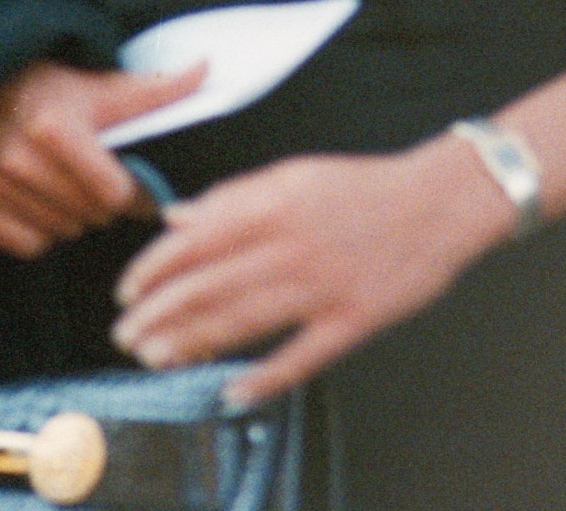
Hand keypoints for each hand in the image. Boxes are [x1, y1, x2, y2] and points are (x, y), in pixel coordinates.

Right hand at [0, 59, 203, 258]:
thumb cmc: (49, 88)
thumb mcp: (102, 87)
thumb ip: (157, 88)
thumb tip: (207, 68)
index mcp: (55, 129)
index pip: (115, 194)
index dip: (129, 188)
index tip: (127, 178)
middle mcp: (18, 159)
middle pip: (91, 215)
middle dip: (99, 200)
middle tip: (88, 174)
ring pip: (62, 233)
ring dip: (70, 215)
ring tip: (61, 182)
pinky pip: (28, 245)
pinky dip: (38, 230)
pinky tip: (37, 199)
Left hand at [112, 133, 517, 405]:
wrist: (439, 201)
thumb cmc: (365, 187)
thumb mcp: (293, 174)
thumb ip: (231, 197)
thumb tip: (176, 218)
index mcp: (273, 204)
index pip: (194, 241)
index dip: (152, 271)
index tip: (125, 292)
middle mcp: (291, 246)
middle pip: (209, 287)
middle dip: (159, 315)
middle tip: (126, 337)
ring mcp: (322, 287)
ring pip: (243, 322)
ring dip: (193, 345)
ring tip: (156, 360)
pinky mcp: (353, 320)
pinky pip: (301, 356)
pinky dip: (264, 377)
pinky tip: (232, 392)